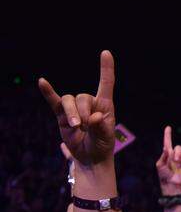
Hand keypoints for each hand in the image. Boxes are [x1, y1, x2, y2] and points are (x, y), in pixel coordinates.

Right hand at [39, 51, 117, 166]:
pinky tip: (42, 82)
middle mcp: (90, 104)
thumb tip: (95, 117)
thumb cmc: (101, 145)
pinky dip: (48, 92)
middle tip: (85, 127)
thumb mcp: (105, 138)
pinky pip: (54, 101)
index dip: (106, 68)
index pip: (106, 83)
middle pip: (83, 97)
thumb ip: (101, 127)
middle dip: (83, 112)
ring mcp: (74, 109)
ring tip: (75, 127)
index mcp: (105, 106)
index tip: (106, 53)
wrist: (89, 158)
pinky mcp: (61, 115)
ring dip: (71, 113)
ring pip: (69, 100)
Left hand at [155, 125, 180, 194]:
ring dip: (180, 156)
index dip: (167, 135)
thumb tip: (167, 148)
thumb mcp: (159, 165)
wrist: (171, 184)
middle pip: (177, 147)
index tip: (168, 127)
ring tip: (177, 164)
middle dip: (176, 153)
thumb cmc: (164, 175)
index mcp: (167, 154)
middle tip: (174, 161)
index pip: (167, 142)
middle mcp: (175, 155)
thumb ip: (163, 155)